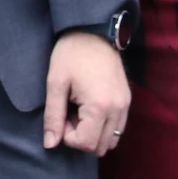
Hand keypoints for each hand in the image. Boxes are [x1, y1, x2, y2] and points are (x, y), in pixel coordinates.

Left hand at [43, 31, 131, 155]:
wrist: (93, 30)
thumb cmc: (71, 54)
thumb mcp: (56, 83)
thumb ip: (53, 116)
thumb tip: (50, 144)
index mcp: (99, 106)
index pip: (86, 144)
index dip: (68, 137)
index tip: (60, 116)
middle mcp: (118, 110)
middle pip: (100, 147)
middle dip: (80, 137)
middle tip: (68, 114)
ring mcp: (125, 106)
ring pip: (110, 141)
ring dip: (92, 134)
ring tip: (79, 111)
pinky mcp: (127, 101)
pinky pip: (117, 128)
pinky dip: (102, 127)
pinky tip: (89, 109)